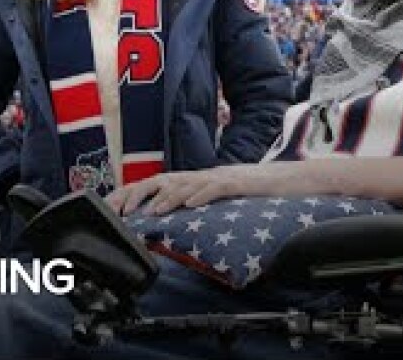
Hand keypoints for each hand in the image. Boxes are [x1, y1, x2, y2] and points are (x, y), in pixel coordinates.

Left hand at [106, 165, 266, 216]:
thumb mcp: (217, 202)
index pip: (156, 184)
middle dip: (139, 194)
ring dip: (167, 197)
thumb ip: (196, 209)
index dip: (133, 195)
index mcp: (194, 182)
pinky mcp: (238, 184)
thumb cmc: (253, 194)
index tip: (113, 209)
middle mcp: (201, 177)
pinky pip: (216, 187)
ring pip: (187, 183)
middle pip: (162, 180)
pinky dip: (202, 194)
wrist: (289, 180)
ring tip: (153, 211)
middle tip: (122, 211)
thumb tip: (172, 227)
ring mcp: (219, 178)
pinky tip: (191, 204)